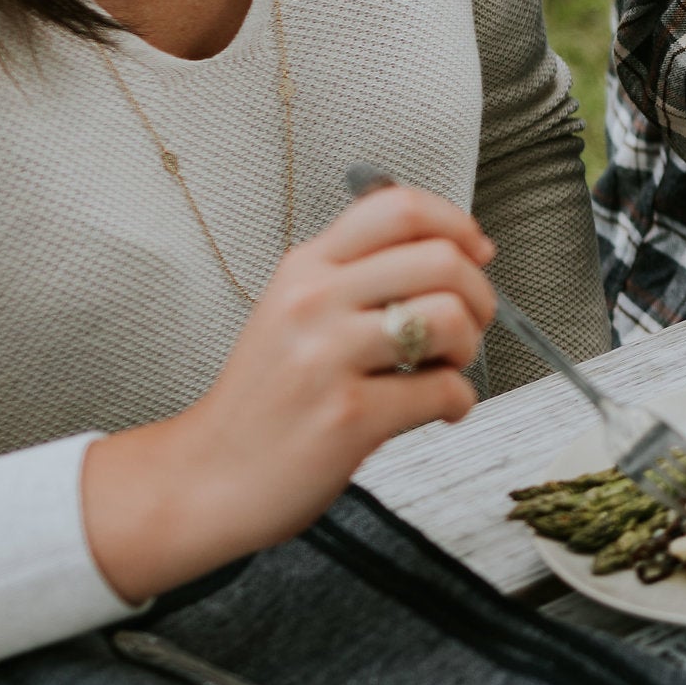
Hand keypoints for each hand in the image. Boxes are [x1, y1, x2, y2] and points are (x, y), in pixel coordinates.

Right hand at [80, 184, 499, 600]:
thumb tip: (452, 253)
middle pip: (441, 260)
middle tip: (467, 327)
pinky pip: (445, 390)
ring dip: (468, 348)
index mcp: (304, 268)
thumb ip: (356, 277)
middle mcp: (313, 301)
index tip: (475, 251)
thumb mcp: (293, 312)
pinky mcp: (349, 416)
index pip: (396, 207)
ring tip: (445, 369)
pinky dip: (458, 403)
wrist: (207, 476)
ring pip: (449, 318)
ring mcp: (328, 358)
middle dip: (478, 295)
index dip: (455, 224)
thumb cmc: (265, 400)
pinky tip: (438, 410)